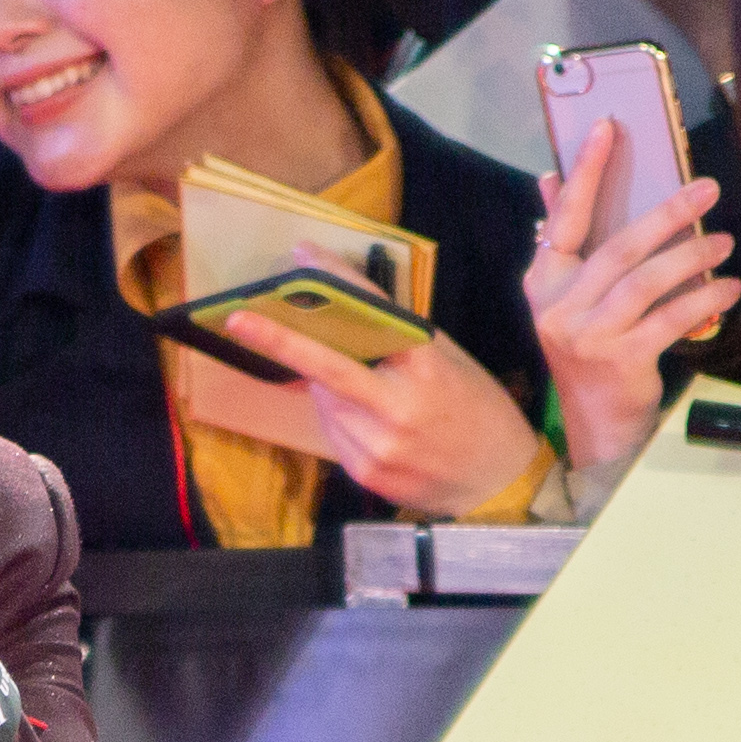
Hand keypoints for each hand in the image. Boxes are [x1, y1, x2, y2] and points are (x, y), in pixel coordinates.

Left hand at [214, 312, 550, 518]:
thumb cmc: (479, 411)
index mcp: (427, 368)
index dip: (337, 285)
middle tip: (240, 320)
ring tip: (364, 391)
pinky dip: (340, 420)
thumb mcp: (451, 362)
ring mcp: (379, 446)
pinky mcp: (367, 473)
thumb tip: (346, 315)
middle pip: (327, 369)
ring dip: (325, 388)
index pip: (374, 316)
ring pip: (325, 403)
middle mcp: (398, 407)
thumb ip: (401, 343)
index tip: (303, 257)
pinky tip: (371, 424)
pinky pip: (335, 435)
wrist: (501, 484)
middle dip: (280, 342)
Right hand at [524, 120, 733, 479]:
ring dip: (691, 257)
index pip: (564, 216)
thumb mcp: (568, 296)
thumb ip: (562, 241)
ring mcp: (586, 335)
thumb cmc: (589, 351)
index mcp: (543, 281)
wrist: (595, 425)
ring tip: (724, 241)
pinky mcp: (620, 360)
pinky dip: (703, 298)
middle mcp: (557, 305)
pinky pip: (669, 318)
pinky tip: (728, 287)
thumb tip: (548, 179)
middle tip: (708, 189)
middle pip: (618, 247)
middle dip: (667, 214)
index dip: (586, 172)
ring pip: (645, 281)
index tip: (608, 128)